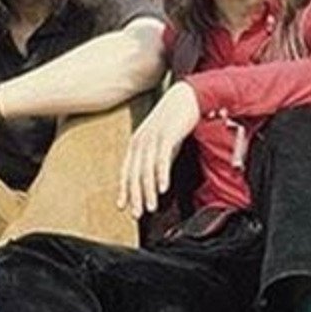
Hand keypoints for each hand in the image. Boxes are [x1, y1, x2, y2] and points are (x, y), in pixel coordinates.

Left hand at [120, 82, 199, 217]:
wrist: (187, 97)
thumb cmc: (175, 119)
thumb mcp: (162, 141)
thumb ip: (157, 157)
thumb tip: (157, 177)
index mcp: (136, 143)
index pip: (127, 172)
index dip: (125, 190)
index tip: (124, 208)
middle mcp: (140, 142)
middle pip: (134, 175)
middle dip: (135, 197)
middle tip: (138, 214)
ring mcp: (152, 138)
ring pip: (146, 170)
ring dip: (148, 191)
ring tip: (151, 207)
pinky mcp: (166, 135)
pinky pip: (161, 159)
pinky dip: (161, 176)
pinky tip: (163, 189)